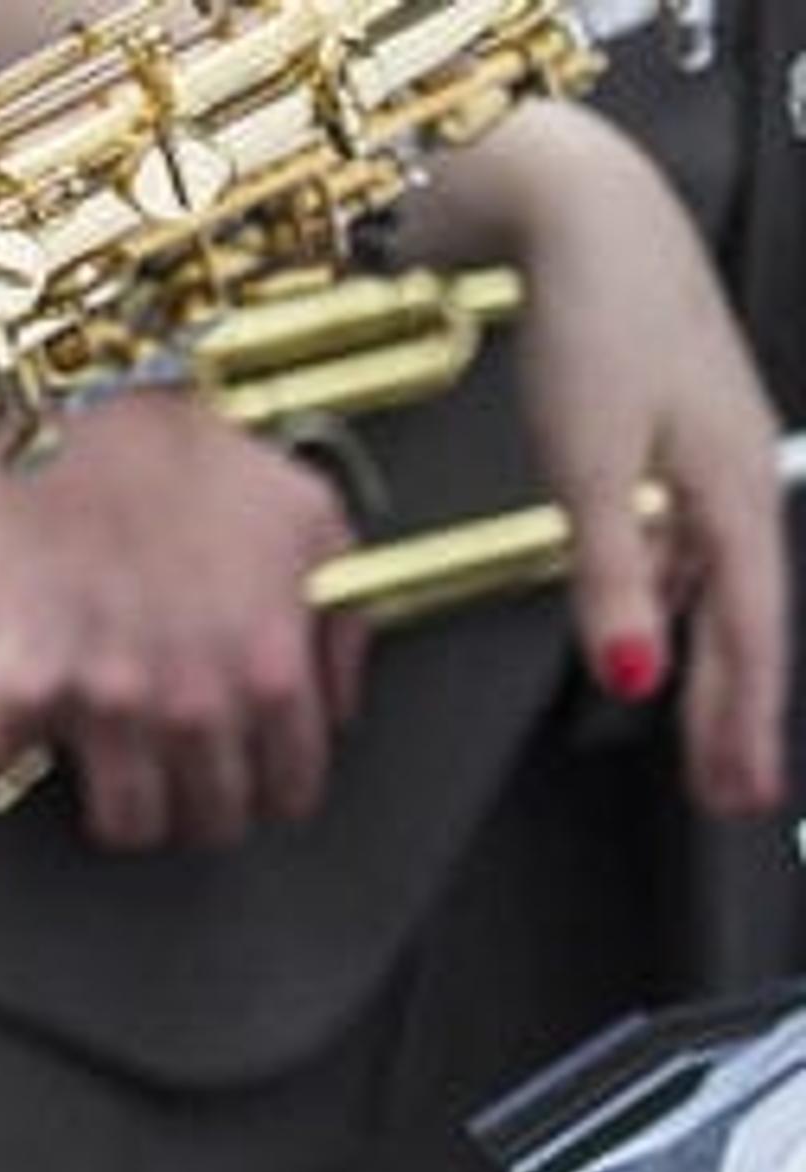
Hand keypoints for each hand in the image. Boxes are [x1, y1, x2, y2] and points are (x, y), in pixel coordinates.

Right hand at [0, 387, 363, 848]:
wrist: (80, 416)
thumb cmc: (191, 458)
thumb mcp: (315, 522)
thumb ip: (344, 624)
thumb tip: (339, 702)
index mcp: (268, 672)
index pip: (286, 793)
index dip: (271, 791)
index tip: (251, 782)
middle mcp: (190, 702)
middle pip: (206, 823)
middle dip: (201, 806)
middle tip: (182, 776)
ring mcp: (100, 703)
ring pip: (122, 823)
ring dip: (123, 803)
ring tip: (116, 764)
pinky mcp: (18, 687)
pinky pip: (13, 759)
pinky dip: (18, 742)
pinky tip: (34, 711)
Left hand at [478, 102, 789, 815]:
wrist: (587, 214)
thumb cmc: (595, 321)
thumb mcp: (590, 464)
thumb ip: (612, 575)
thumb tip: (636, 675)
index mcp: (730, 496)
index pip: (747, 636)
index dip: (742, 720)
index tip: (740, 790)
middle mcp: (733, 483)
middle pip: (741, 621)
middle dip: (737, 711)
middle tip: (734, 794)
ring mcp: (707, 460)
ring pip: (717, 586)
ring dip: (711, 661)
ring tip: (706, 737)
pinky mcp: (671, 438)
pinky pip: (689, 543)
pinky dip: (680, 596)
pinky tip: (662, 621)